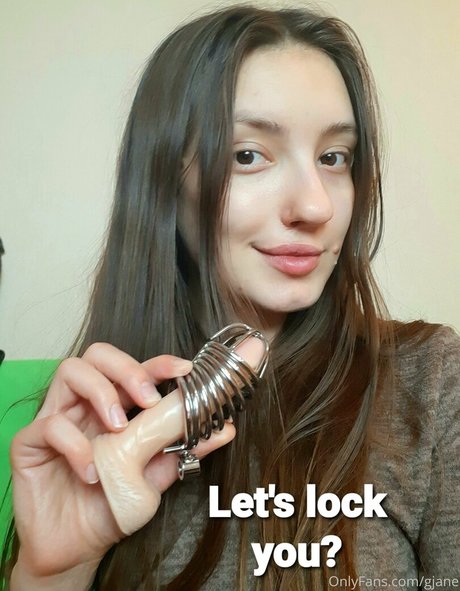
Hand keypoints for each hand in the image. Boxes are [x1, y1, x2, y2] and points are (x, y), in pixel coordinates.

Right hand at [9, 344, 233, 581]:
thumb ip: (185, 448)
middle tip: (147, 398)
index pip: (136, 369)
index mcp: (118, 406)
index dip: (160, 363)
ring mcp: (58, 419)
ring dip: (101, 394)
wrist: (77, 549)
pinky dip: (75, 444)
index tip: (185, 369)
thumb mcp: (157, 474)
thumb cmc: (113, 504)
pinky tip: (90, 472)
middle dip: (127, 368)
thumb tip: (225, 428)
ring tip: (119, 429)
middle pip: (98, 354)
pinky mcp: (30, 443)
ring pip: (71, 372)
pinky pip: (48, 425)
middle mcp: (88, 406)